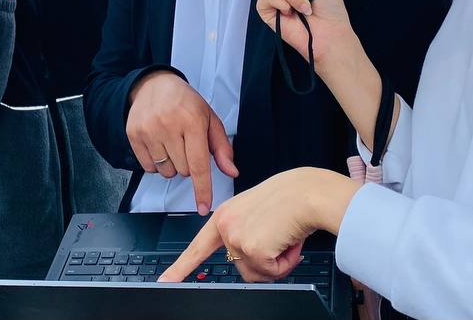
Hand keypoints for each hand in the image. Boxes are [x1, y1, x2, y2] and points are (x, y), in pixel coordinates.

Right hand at [126, 70, 237, 215]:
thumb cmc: (185, 102)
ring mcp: (149, 130)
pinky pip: (148, 167)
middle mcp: (169, 125)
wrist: (154, 84)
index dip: (202, 189)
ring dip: (171, 164)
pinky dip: (156, 163)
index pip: (199, 165)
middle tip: (185, 143)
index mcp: (192, 121)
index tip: (203, 207)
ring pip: (166, 171)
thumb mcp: (209, 119)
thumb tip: (232, 172)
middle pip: (183, 171)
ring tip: (171, 142)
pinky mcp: (133, 134)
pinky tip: (158, 144)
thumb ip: (222, 148)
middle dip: (188, 164)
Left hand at [159, 167, 359, 283]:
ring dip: (277, 262)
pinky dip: (285, 262)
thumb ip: (244, 235)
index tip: (165, 281)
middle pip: (241, 267)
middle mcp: (225, 225)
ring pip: (257, 273)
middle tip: (278, 237)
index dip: (181, 267)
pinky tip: (288, 240)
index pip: (198, 246)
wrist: (306, 192)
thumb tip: (251, 259)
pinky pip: (271, 272)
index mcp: (224, 216)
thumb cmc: (289, 199)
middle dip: (266, 261)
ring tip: (283, 236)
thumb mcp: (256, 215)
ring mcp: (236, 237)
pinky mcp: (251, 248)